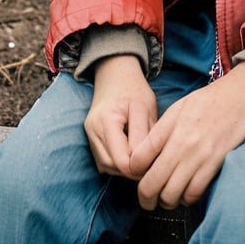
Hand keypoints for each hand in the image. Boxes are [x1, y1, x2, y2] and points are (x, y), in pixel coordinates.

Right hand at [85, 55, 156, 178]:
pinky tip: (130, 152)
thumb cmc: (134, 89)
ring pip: (107, 166)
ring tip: (142, 155)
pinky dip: (117, 162)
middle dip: (133, 169)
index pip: (121, 161)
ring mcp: (90, 135)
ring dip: (125, 167)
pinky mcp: (91, 138)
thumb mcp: (145, 107)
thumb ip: (143, 136)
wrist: (115, 74)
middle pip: (112, 166)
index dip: (139, 166)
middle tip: (151, 160)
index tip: (154, 160)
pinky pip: (103, 160)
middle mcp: (93, 131)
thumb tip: (143, 164)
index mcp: (107, 121)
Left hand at [129, 61, 244, 209]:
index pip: (138, 160)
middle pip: (151, 184)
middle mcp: (182, 143)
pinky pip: (194, 193)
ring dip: (167, 201)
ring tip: (169, 197)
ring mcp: (200, 155)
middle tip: (148, 200)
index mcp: (170, 127)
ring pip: (171, 195)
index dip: (133, 173)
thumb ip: (161, 131)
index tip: (138, 176)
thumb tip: (144, 156)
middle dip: (145, 198)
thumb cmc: (212, 99)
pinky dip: (188, 198)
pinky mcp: (217, 163)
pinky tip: (188, 192)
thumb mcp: (180, 107)